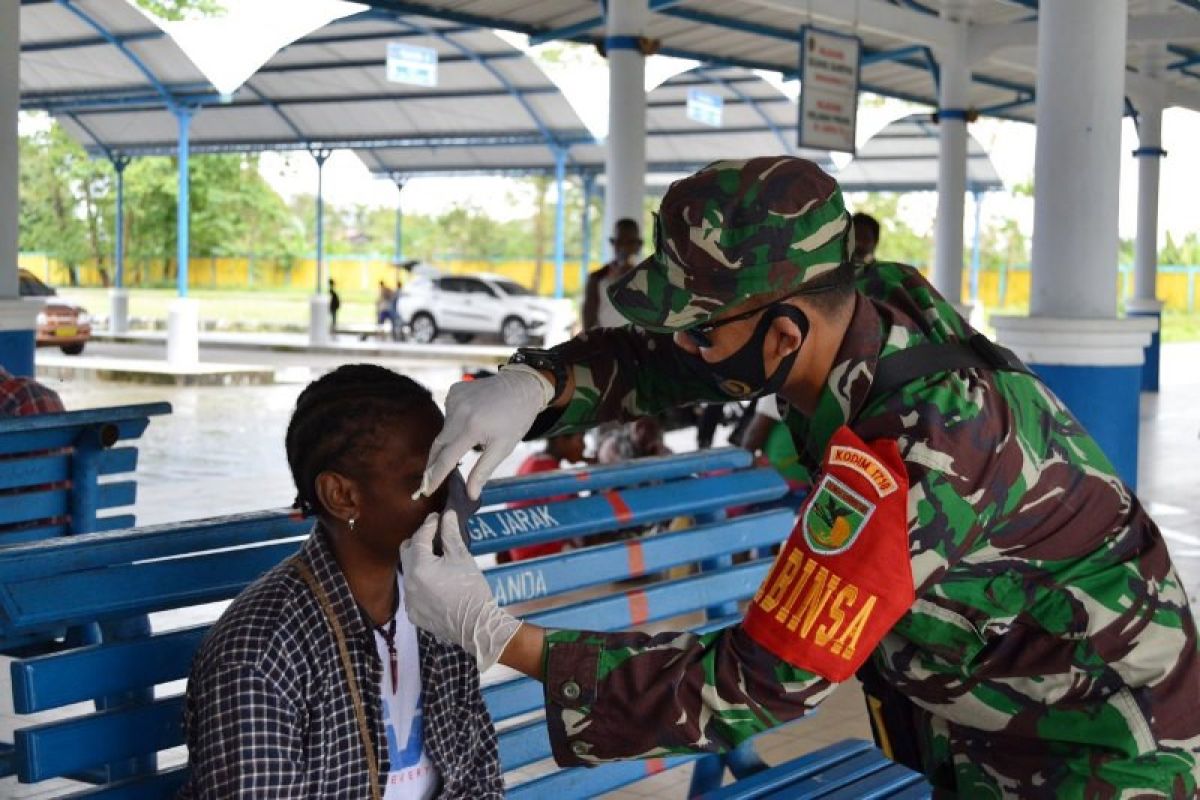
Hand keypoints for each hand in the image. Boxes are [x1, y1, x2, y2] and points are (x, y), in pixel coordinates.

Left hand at [400, 510, 521, 671]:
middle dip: (419, 541)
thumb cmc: (472, 590)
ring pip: (409, 572)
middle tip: (435, 537)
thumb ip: (451, 534)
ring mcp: (409, 600)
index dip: (429, 524)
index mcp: (419, 567)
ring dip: (420, 563)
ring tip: (438, 560)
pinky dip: (422, 584)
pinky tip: (437, 583)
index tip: (437, 517)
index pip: (420, 537)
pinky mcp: (413, 614)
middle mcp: (408, 583)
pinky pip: (412, 592)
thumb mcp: (462, 557)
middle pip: (407, 552)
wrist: (477, 626)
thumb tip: (447, 515)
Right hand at [417, 367, 552, 499]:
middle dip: (433, 464)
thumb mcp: (503, 448)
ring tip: (471, 439)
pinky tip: (471, 420)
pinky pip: (448, 414)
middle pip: (438, 445)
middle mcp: (459, 411)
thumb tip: (471, 495)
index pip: (446, 458)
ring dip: (450, 441)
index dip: (435, 476)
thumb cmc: (516, 419)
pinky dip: (454, 424)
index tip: (426, 490)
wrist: (521, 386)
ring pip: (444, 430)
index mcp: (472, 427)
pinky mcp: (454, 391)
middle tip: (429, 480)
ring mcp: (454, 398)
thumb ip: (483, 471)